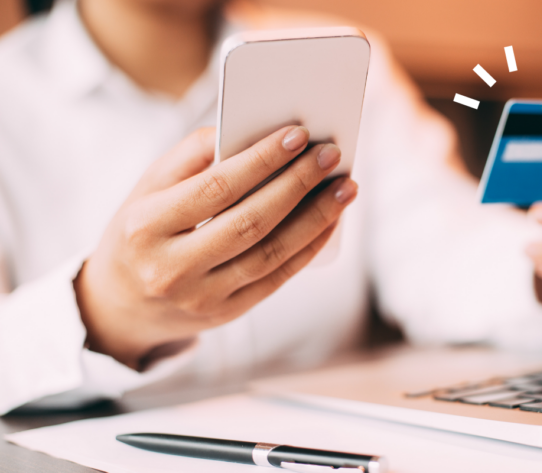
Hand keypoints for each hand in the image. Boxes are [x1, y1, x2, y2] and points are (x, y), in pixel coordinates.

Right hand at [74, 126, 356, 369]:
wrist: (121, 306)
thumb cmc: (140, 232)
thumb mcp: (147, 189)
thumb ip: (191, 156)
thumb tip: (250, 131)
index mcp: (146, 226)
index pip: (216, 188)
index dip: (262, 160)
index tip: (299, 134)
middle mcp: (172, 267)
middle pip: (251, 222)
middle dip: (298, 185)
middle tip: (332, 155)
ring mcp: (202, 297)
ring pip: (272, 254)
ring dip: (316, 218)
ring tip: (345, 187)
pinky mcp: (227, 313)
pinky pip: (277, 278)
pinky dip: (309, 247)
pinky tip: (331, 221)